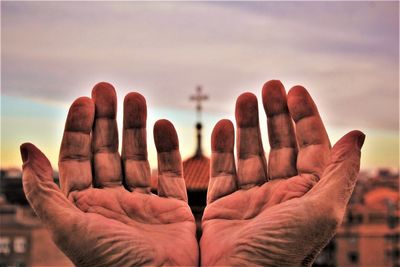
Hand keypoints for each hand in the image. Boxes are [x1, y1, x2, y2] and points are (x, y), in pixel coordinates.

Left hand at [21, 83, 197, 265]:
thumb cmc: (113, 265)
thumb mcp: (69, 228)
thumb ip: (43, 191)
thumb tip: (27, 149)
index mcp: (83, 206)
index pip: (76, 158)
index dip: (78, 128)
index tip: (84, 101)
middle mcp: (111, 202)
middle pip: (106, 151)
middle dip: (105, 119)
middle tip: (107, 88)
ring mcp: (142, 204)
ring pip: (136, 156)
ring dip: (135, 127)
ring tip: (136, 97)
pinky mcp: (171, 208)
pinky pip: (168, 172)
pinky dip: (167, 149)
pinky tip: (163, 125)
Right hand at [200, 80, 364, 265]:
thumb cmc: (283, 251)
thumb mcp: (322, 210)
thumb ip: (340, 172)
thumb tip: (357, 135)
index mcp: (308, 194)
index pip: (311, 145)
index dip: (305, 116)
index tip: (294, 89)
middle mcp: (281, 194)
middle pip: (280, 144)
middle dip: (276, 114)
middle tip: (268, 85)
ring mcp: (252, 199)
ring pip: (251, 152)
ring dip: (248, 125)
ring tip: (244, 97)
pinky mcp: (224, 205)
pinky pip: (224, 170)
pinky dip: (222, 147)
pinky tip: (221, 125)